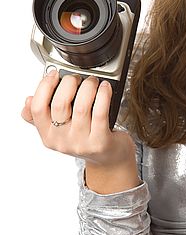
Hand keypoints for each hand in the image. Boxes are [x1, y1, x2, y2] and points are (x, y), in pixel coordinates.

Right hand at [22, 70, 138, 191]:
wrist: (109, 160)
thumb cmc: (86, 139)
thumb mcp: (60, 130)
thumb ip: (42, 117)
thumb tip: (28, 100)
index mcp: (48, 135)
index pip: (36, 108)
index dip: (44, 87)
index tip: (53, 74)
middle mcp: (62, 141)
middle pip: (59, 104)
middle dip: (69, 83)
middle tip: (77, 77)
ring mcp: (81, 143)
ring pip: (81, 107)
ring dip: (88, 87)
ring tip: (93, 81)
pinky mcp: (100, 142)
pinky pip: (100, 113)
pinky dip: (103, 95)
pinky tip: (105, 88)